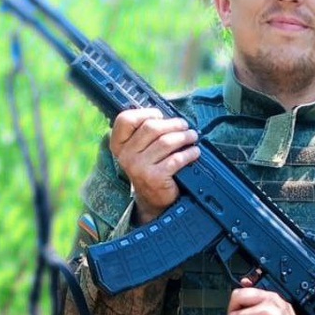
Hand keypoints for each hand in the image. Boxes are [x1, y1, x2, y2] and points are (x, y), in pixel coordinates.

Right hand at [109, 108, 200, 223]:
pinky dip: (189, 154)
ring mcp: (139, 167)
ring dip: (183, 137)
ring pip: (166, 142)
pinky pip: (176, 159)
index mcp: (119, 145)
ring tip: (192, 136)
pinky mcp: (155, 178)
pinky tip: (195, 152)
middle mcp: (126, 156)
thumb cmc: (149, 169)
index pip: (125, 120)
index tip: (160, 116)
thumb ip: (145, 134)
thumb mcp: (139, 151)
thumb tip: (168, 116)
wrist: (152, 201)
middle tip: (184, 126)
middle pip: (151, 128)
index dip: (145, 113)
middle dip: (172, 124)